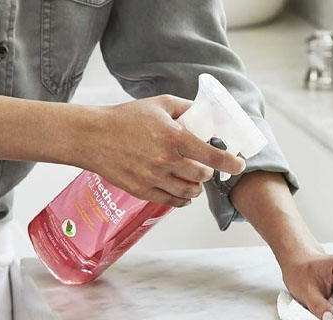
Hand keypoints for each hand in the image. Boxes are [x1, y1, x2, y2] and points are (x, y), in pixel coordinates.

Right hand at [75, 95, 245, 207]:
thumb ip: (185, 108)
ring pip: (188, 193)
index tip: (239, 165)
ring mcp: (153, 178)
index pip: (212, 156)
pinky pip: (169, 202)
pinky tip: (183, 195)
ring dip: (196, 188)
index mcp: (174, 138)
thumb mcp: (159, 104)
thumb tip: (205, 114)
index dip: (231, 163)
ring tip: (195, 182)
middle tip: (207, 168)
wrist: (93, 136)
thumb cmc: (125, 118)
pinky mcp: (141, 190)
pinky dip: (181, 200)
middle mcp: (166, 161)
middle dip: (209, 174)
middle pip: (202, 177)